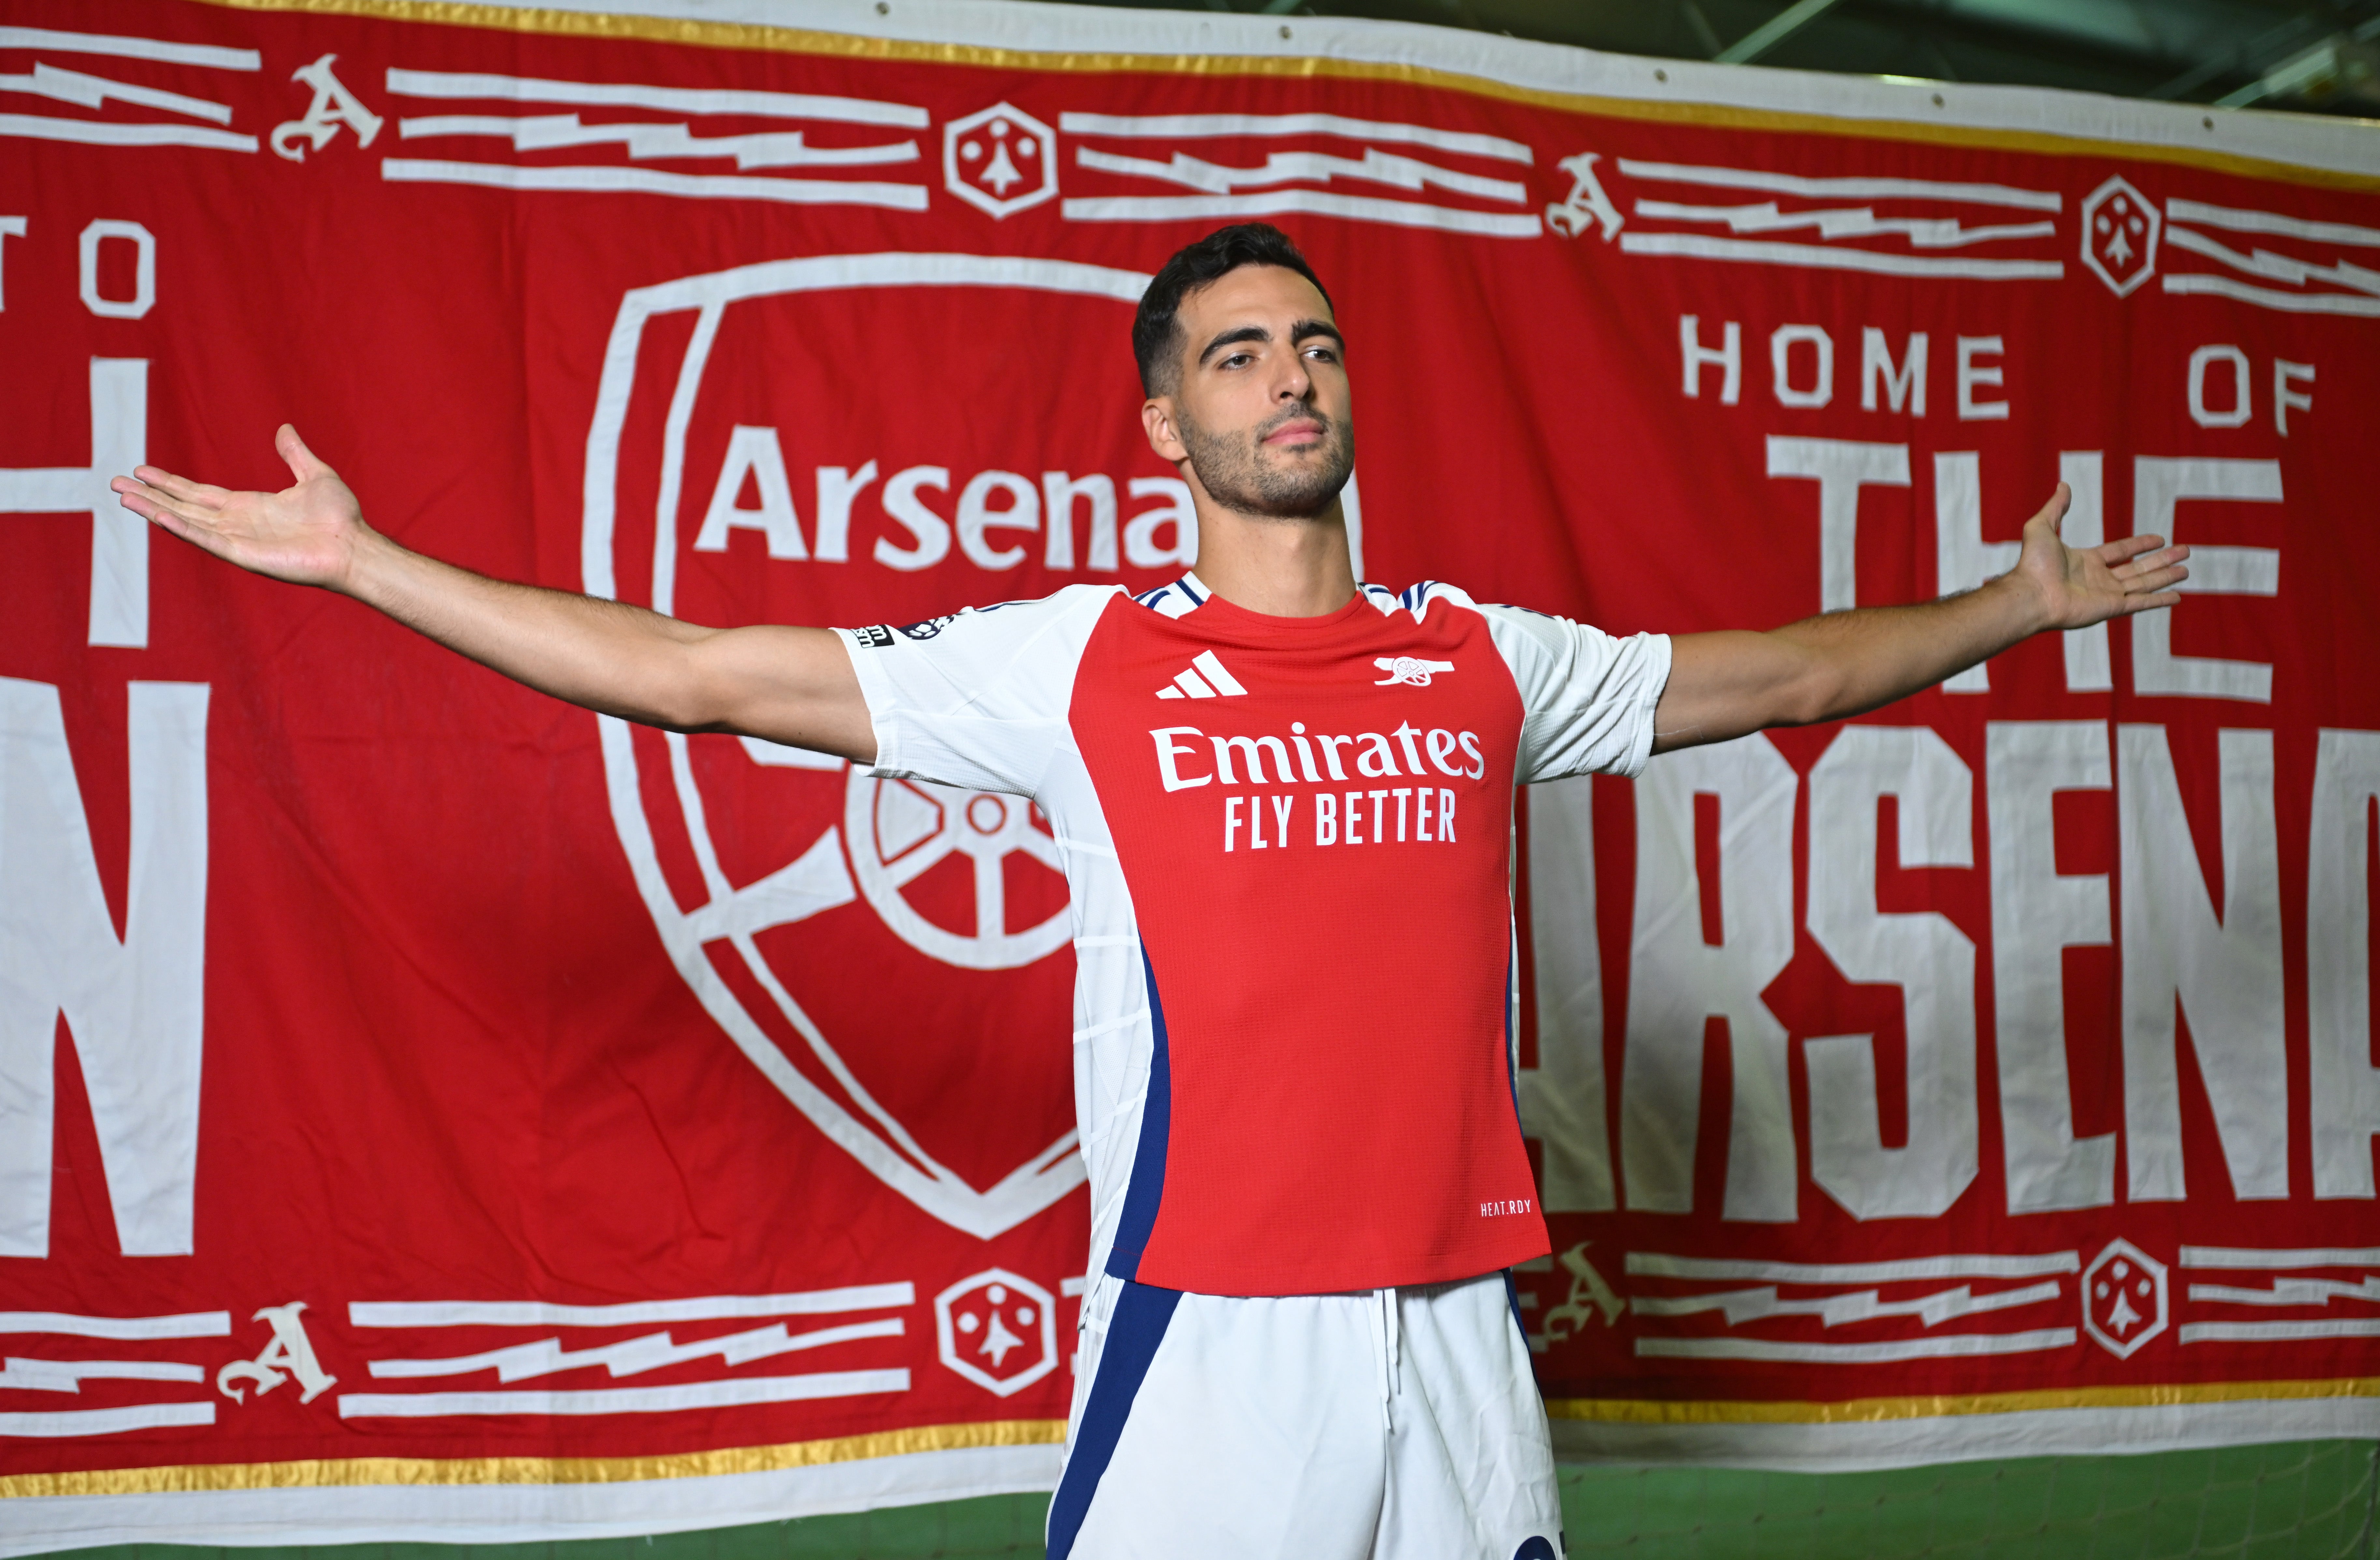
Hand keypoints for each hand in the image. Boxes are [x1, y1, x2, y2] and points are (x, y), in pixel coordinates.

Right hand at [110, 425, 376, 591]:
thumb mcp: (315, 475)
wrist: (355, 546)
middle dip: (151, 495)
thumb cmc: (341, 518)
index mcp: (250, 506)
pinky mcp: (245, 555)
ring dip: (155, 510)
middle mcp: (238, 523)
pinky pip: (207, 540)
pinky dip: (183, 529)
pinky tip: (159, 517)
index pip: (199, 493)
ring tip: (124, 498)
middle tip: (115, 483)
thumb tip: (284, 428)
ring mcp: (239, 540)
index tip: (141, 471)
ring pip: (187, 523)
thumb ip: (294, 454)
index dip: (170, 483)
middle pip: (183, 507)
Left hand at [2008, 482, 2190, 630]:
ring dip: (2166, 577)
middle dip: (2162, 560)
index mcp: (2086, 561)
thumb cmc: (2032, 563)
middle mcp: (2099, 579)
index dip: (2140, 544)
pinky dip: (2159, 600)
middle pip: (2138, 568)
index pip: (2120, 551)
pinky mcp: (2111, 609)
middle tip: (2185, 551)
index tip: (2159, 539)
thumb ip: (2055, 507)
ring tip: (2186, 570)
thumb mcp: (2041, 526)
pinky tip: (2177, 596)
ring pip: (2144, 584)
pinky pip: (2141, 603)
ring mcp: (2106, 595)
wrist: (2031, 593)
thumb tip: (2063, 485)